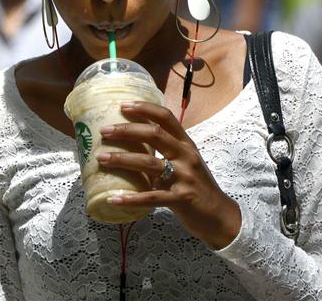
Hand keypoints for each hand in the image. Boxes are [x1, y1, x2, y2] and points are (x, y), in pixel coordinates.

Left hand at [96, 101, 241, 248]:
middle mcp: (186, 156)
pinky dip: (131, 198)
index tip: (123, 105)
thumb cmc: (198, 187)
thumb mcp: (187, 162)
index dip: (144, 109)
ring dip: (122, 159)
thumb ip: (167, 151)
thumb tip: (135, 140)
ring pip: (148, 163)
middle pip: (154, 135)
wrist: (220, 216)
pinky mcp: (181, 198)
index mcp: (186, 144)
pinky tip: (113, 198)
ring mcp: (184, 177)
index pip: (166, 117)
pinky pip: (151, 197)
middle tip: (104, 131)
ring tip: (101, 159)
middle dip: (126, 131)